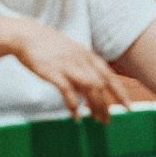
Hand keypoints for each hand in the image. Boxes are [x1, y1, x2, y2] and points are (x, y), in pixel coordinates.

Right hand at [9, 17, 130, 120]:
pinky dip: (73, 105)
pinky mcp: (53, 72)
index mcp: (87, 55)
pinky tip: (75, 115)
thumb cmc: (49, 46)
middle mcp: (81, 60)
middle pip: (101, 85)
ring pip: (89, 88)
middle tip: (107, 121)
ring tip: (95, 120)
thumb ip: (83, 67)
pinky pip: (68, 91)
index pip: (109, 76)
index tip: (128, 106)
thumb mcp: (72, 52)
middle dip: (106, 104)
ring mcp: (68, 65)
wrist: (26, 35)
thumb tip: (92, 86)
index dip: (120, 92)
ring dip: (94, 106)